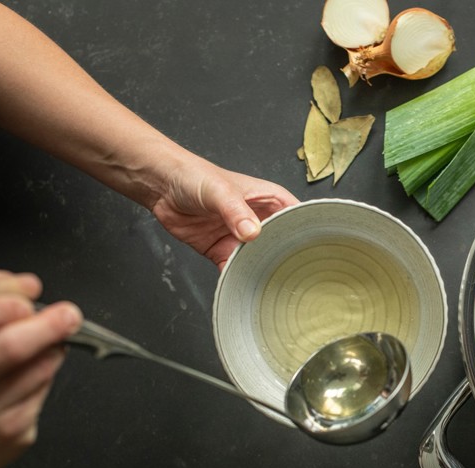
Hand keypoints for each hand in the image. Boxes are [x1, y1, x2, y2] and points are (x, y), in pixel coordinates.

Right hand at [0, 270, 82, 467]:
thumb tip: (26, 284)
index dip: (1, 306)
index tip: (27, 301)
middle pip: (9, 347)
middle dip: (48, 325)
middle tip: (68, 315)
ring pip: (37, 368)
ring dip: (52, 350)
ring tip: (48, 345)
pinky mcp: (8, 433)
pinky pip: (44, 392)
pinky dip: (47, 376)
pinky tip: (32, 377)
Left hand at [149, 157, 298, 269]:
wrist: (161, 186)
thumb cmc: (194, 176)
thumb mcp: (221, 191)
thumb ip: (236, 212)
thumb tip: (252, 233)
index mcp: (269, 200)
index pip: (297, 217)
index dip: (306, 232)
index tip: (313, 249)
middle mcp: (258, 220)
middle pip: (280, 244)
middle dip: (284, 258)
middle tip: (291, 274)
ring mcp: (240, 238)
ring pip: (259, 260)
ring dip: (260, 270)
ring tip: (268, 284)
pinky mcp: (222, 251)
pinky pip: (234, 269)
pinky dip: (236, 278)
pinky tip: (240, 284)